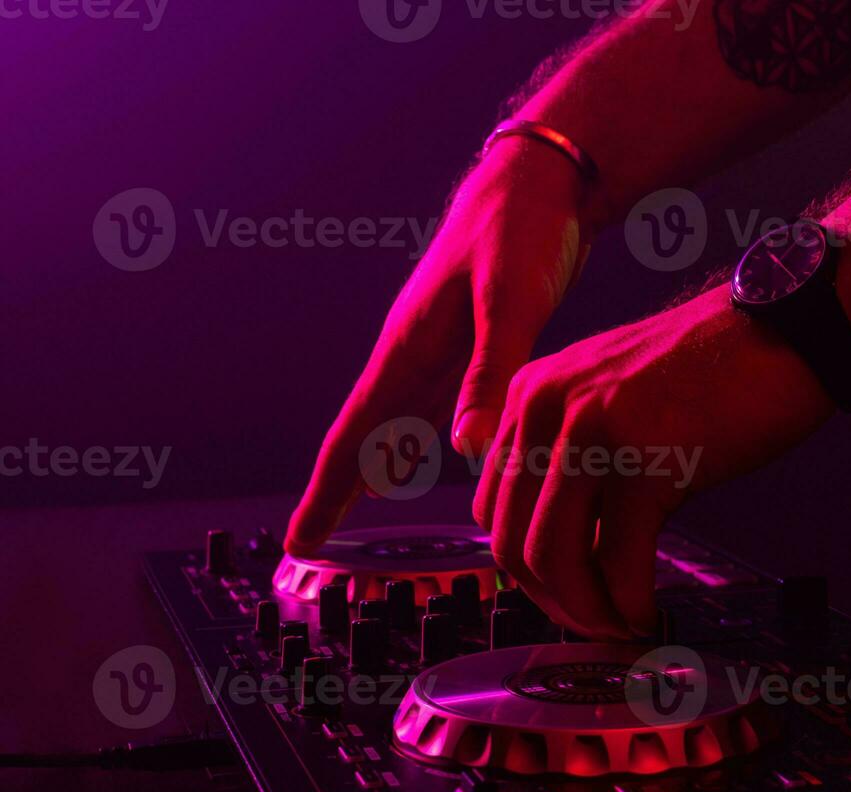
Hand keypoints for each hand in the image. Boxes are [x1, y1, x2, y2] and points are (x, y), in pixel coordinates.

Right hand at [285, 140, 590, 555]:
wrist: (540, 180)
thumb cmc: (522, 230)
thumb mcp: (510, 301)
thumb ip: (490, 372)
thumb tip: (466, 448)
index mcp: (408, 347)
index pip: (355, 433)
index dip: (327, 490)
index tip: (300, 539)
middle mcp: (414, 353)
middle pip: (365, 437)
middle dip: (336, 491)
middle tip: (310, 543)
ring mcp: (440, 349)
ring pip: (396, 424)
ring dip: (373, 469)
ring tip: (351, 514)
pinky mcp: (471, 345)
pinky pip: (434, 407)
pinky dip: (420, 440)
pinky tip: (420, 459)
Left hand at [478, 286, 833, 637]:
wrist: (783, 332)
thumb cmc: (714, 371)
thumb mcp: (614, 399)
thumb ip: (574, 458)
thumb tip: (567, 551)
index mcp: (531, 392)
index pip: (492, 506)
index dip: (522, 569)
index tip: (560, 594)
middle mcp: (547, 407)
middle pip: (512, 540)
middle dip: (551, 601)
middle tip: (590, 625)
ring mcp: (591, 432)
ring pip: (555, 558)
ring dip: (586, 610)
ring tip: (618, 626)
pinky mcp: (644, 461)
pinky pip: (620, 561)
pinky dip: (629, 604)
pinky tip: (647, 614)